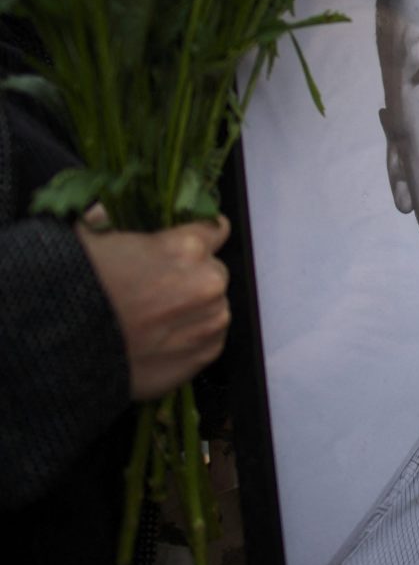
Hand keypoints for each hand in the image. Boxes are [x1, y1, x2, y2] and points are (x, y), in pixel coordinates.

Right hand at [75, 214, 231, 400]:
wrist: (58, 350)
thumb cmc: (71, 289)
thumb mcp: (90, 234)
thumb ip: (120, 217)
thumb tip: (124, 211)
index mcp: (187, 248)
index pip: (215, 228)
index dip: (198, 235)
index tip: (185, 243)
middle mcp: (208, 283)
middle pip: (214, 269)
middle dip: (192, 274)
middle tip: (156, 287)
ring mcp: (210, 321)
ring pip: (214, 304)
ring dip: (194, 307)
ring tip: (155, 316)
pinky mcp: (205, 354)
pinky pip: (211, 337)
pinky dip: (192, 336)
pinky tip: (161, 338)